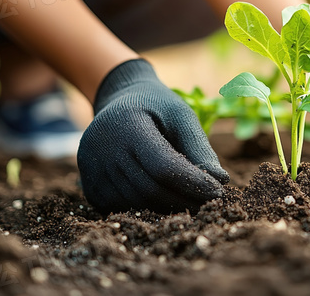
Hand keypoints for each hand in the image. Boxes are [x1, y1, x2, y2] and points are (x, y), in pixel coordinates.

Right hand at [77, 59, 228, 213]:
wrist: (118, 100)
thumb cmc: (157, 107)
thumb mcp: (181, 115)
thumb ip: (199, 147)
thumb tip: (219, 181)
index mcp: (127, 124)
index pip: (163, 166)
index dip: (193, 183)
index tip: (219, 193)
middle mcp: (102, 147)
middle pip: (149, 189)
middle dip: (184, 201)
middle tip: (210, 206)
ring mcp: (91, 168)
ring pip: (136, 202)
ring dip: (167, 209)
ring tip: (193, 205)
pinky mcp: (89, 184)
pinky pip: (121, 207)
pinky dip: (146, 209)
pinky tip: (166, 202)